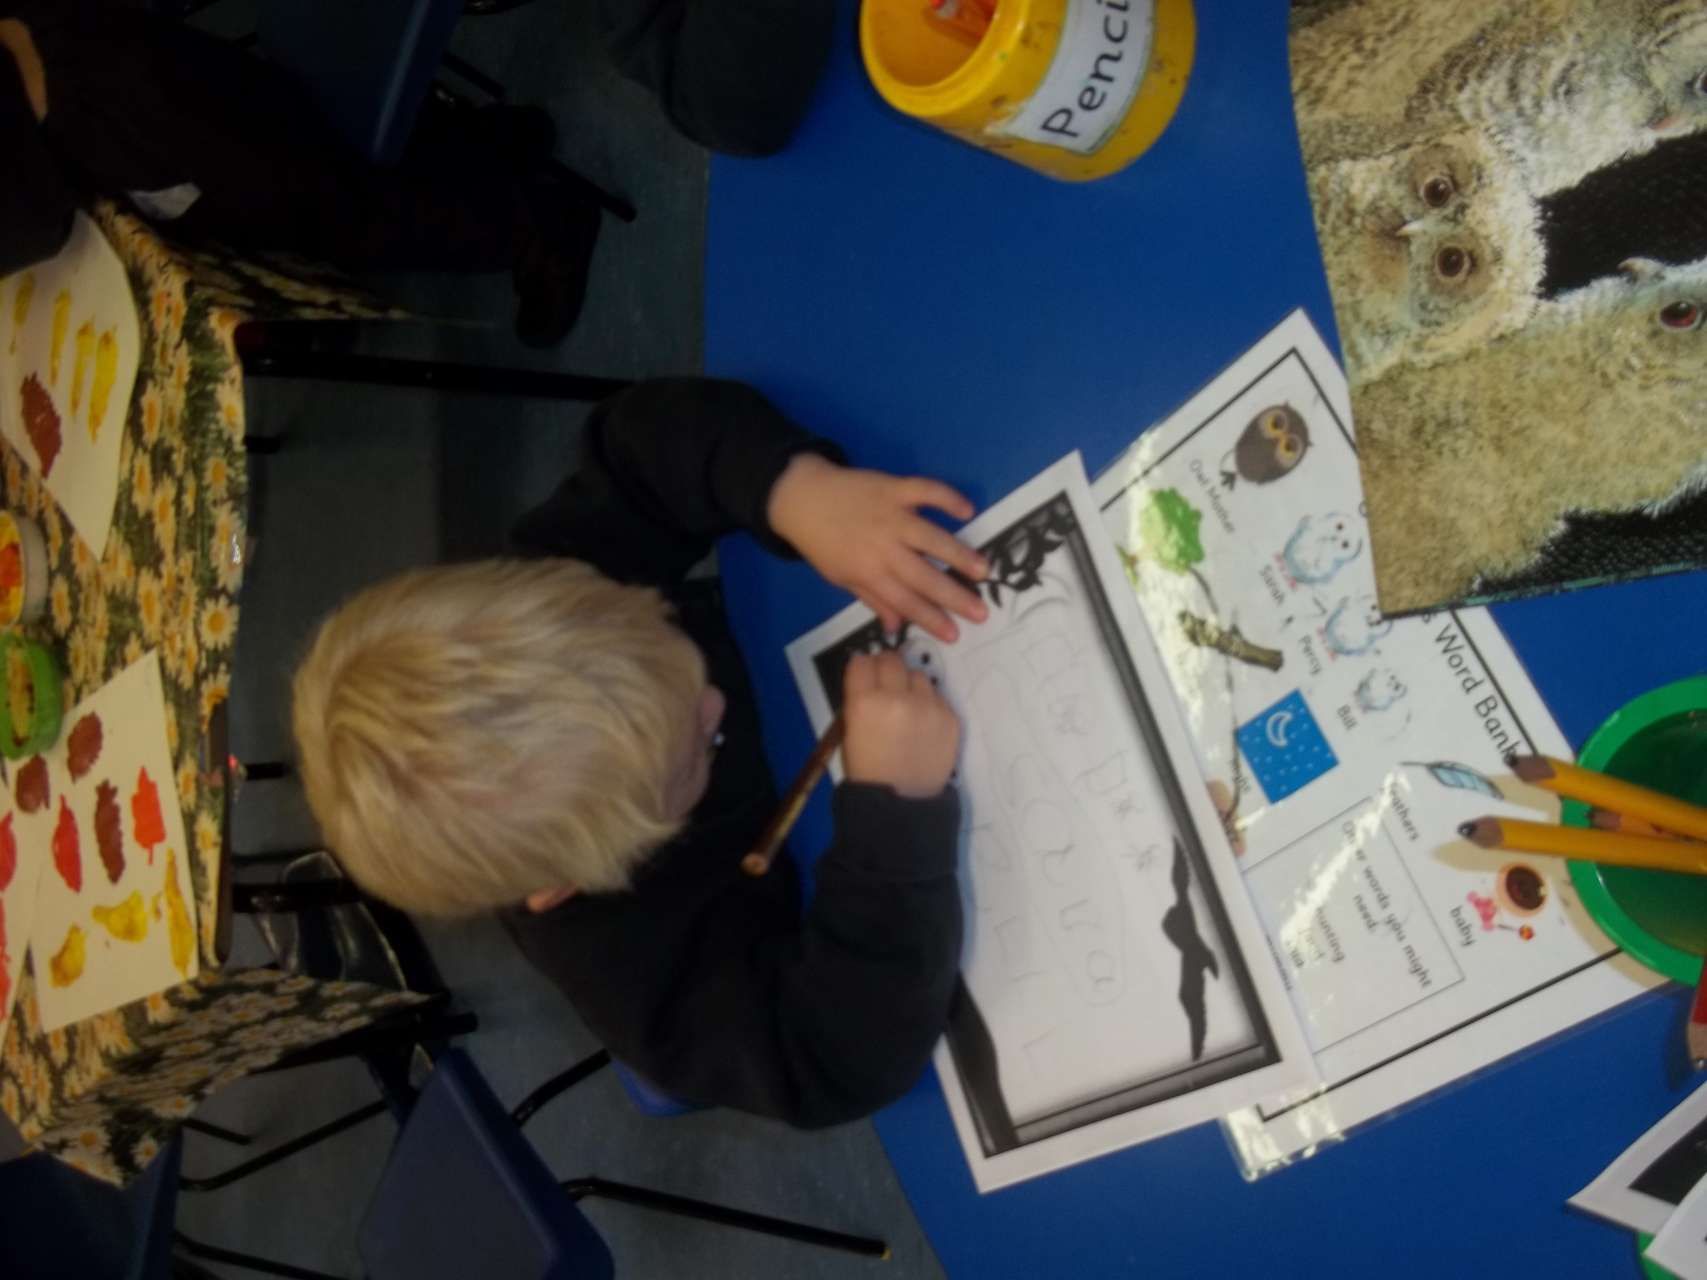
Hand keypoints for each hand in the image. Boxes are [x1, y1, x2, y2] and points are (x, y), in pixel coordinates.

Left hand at [767, 452, 988, 641]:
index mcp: (869, 572)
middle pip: (923, 577)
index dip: (931, 619)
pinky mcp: (894, 487)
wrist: (802, 497)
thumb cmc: (822, 542)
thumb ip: (873, 599)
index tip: (956, 634)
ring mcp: (891, 515)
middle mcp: (883, 547)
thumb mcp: (841, 578)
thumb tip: (896, 628)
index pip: (906, 602)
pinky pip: (926, 491)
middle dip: (953, 597)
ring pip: (931, 538)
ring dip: (958, 554)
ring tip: (982, 570)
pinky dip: (948, 498)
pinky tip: (968, 510)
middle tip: (981, 612)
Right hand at [841, 652, 960, 798]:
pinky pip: (937, 697)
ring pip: (918, 675)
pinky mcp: (950, 717)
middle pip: (892, 660)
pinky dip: (929, 704)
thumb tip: (870, 678)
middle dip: (886, 669)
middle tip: (886, 684)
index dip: (863, 668)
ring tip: (907, 707)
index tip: (866, 675)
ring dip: (910, 685)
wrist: (901, 801)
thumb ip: (859, 699)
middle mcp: (897, 697)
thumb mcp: (850, 730)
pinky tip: (922, 724)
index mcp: (864, 702)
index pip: (862, 661)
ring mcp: (928, 706)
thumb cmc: (867, 769)